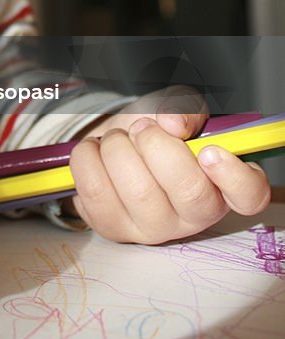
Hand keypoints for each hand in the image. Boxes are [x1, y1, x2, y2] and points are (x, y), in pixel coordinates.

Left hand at [68, 90, 270, 243]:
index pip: (249, 195)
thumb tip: (174, 124)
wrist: (108, 145)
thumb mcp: (174, 109)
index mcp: (220, 183)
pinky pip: (97, 193)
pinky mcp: (114, 230)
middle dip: (158, 147)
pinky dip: (89, 159)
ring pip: (139, 191)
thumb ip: (183, 108)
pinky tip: (95, 152)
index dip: (233, 176)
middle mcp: (192, 214)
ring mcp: (153, 228)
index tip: (207, 151)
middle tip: (141, 128)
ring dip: (118, 149)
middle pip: (189, 192)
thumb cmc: (151, 131)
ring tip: (116, 140)